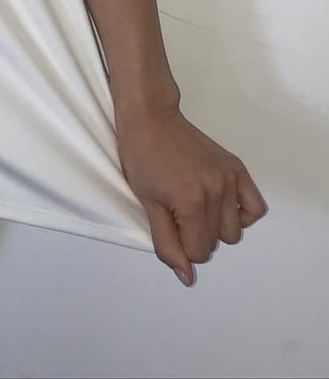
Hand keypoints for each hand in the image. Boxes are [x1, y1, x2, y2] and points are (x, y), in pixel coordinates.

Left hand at [116, 106, 267, 285]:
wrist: (151, 119)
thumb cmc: (141, 160)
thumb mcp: (148, 205)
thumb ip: (167, 244)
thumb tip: (187, 277)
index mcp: (191, 203)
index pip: (198, 253)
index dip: (180, 244)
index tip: (167, 221)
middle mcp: (217, 192)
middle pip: (215, 243)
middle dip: (195, 235)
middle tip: (176, 209)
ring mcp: (230, 179)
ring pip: (233, 231)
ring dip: (215, 226)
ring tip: (195, 204)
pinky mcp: (237, 168)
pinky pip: (254, 208)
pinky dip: (241, 214)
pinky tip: (221, 205)